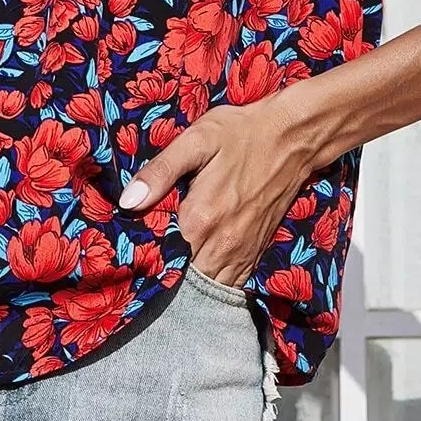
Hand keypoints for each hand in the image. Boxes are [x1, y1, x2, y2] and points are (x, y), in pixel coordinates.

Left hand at [117, 95, 317, 289]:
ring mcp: (241, 251)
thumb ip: (160, 172)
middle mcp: (221, 243)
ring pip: (207, 286)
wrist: (292, 138)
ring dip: (188, 281)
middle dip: (165, 271)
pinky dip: (213, 282)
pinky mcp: (255, 251)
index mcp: (199, 219)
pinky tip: (200, 267)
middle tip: (150, 257)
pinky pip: (230, 282)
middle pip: (182, 276)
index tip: (135, 247)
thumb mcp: (197, 140)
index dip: (145, 253)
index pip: (161, 255)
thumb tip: (127, 202)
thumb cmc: (241, 133)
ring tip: (173, 265)